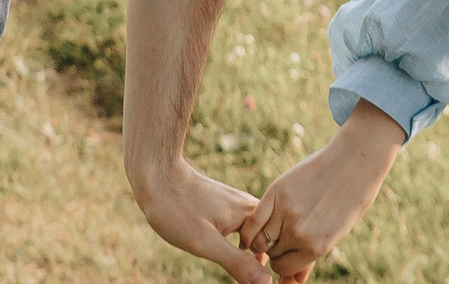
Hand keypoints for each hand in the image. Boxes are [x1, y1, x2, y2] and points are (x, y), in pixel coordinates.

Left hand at [133, 155, 274, 283]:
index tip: (291, 283)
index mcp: (249, 213)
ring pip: (259, 233)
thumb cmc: (177, 209)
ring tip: (265, 275)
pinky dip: (248, 245)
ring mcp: (236, 205)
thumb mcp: (206, 243)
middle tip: (286, 283)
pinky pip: (245, 229)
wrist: (156, 176)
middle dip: (278, 260)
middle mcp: (248, 206)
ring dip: (263, 253)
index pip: (280, 242)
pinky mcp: (224, 207)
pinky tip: (243, 254)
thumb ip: (237, 262)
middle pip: (273, 237)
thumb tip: (267, 282)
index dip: (288, 265)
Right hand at [238, 108, 405, 281]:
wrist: (354, 163)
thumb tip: (293, 282)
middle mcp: (299, 233)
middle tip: (279, 234)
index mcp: (315, 248)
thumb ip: (309, 257)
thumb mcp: (332, 234)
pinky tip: (253, 226)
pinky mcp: (276, 192)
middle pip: (271, 252)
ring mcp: (286, 212)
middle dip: (274, 247)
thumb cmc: (347, 201)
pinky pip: (252, 220)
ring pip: (259, 238)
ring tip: (271, 226)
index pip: (283, 267)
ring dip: (262, 236)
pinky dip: (249, 228)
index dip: (281, 261)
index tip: (283, 251)